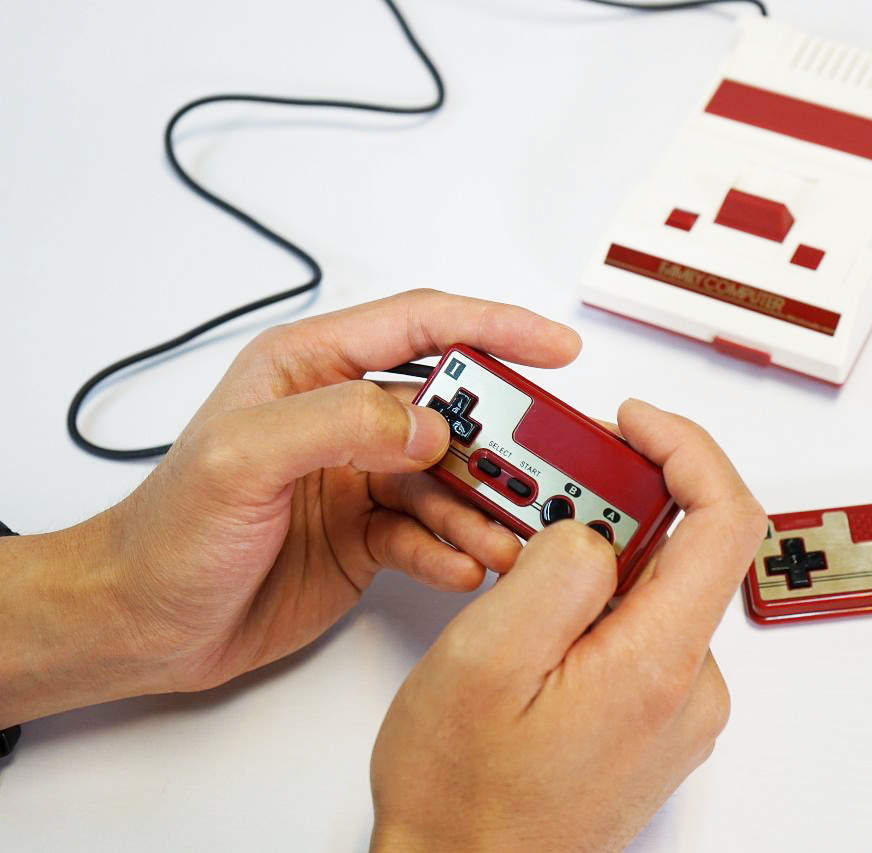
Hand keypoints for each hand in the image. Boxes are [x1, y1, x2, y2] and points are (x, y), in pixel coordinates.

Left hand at [0, 290, 580, 724]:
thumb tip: (431, 425)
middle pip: (452, 408)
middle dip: (502, 439)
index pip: (422, 327)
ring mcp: (359, 477)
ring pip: (450, 479)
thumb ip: (338, 424)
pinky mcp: (366, 534)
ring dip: (483, 509)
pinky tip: (461, 568)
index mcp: (310, 368)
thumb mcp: (240, 458)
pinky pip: (429, 535)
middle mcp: (342, 416)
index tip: (555, 347)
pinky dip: (452, 550)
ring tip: (505, 540)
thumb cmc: (167, 533)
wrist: (141, 624)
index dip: (496, 329)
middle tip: (545, 470)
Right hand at [369, 399, 766, 851]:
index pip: (726, 519)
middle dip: (613, 504)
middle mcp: (688, 687)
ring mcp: (674, 707)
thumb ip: (555, 567)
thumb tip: (593, 525)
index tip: (635, 424)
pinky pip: (640, 629)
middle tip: (539, 496)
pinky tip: (536, 618)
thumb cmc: (464, 798)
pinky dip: (596, 600)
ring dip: (595, 556)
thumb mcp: (486, 658)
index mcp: (659, 663)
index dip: (687, 450)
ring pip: (654, 588)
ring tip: (519, 569)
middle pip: (684, 548)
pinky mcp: (653, 719)